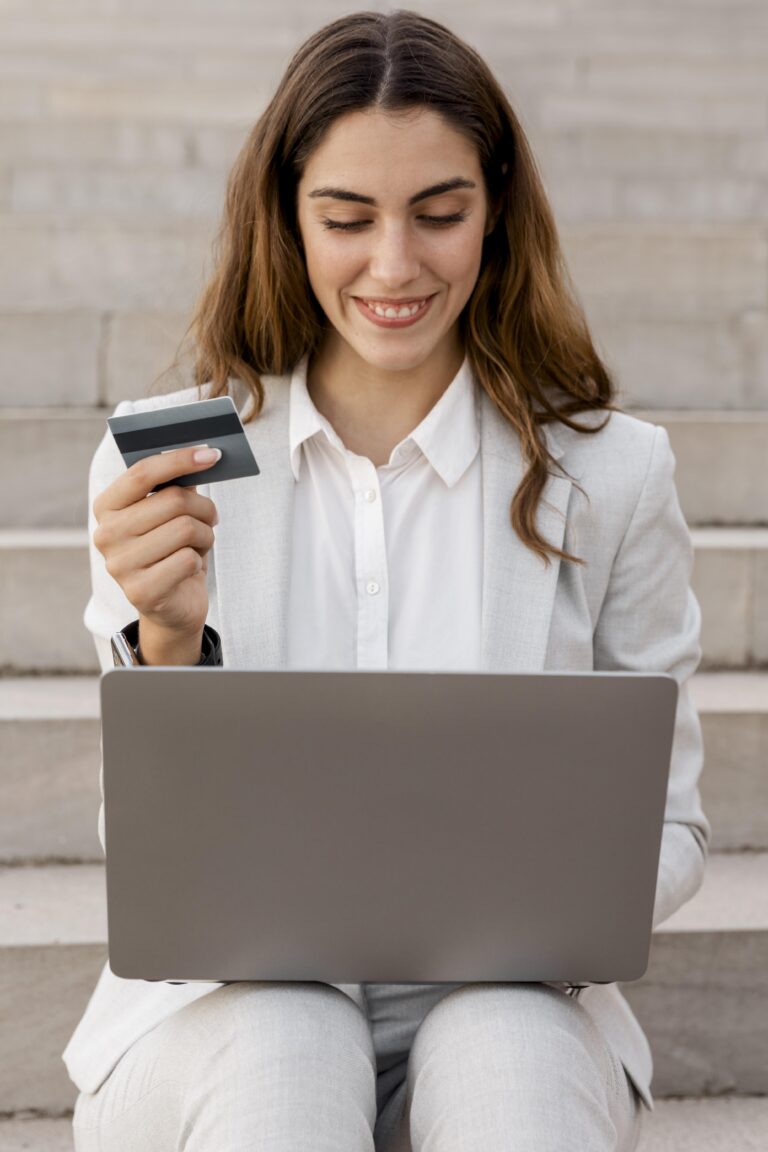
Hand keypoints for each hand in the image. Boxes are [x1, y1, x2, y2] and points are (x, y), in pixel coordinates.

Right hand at [92, 446, 219, 640]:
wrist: (171, 605)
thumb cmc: (171, 549)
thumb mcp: (169, 514)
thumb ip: (175, 485)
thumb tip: (201, 455)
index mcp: (107, 507)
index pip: (143, 472)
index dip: (179, 459)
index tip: (211, 454)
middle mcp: (106, 534)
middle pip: (173, 500)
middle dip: (203, 507)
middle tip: (210, 517)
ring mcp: (119, 565)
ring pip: (185, 528)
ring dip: (204, 535)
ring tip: (198, 544)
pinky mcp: (140, 592)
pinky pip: (188, 560)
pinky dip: (199, 560)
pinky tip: (189, 567)